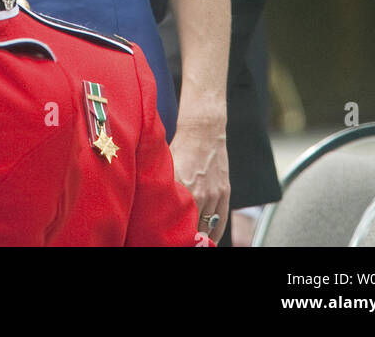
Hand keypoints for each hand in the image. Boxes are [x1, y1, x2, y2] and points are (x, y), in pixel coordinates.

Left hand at [170, 121, 229, 243]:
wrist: (203, 131)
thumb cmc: (180, 148)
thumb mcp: (165, 167)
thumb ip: (162, 188)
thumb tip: (149, 207)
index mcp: (180, 188)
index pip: (177, 223)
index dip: (172, 236)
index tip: (167, 240)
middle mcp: (198, 194)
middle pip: (193, 229)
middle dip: (186, 239)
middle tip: (178, 242)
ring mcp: (214, 194)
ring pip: (207, 228)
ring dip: (200, 238)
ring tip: (193, 243)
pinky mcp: (225, 192)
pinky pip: (221, 221)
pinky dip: (215, 233)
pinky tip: (209, 240)